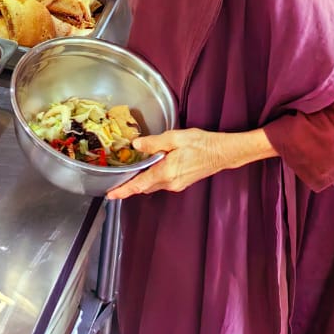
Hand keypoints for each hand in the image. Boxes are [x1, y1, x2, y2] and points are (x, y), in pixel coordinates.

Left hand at [106, 128, 228, 199]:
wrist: (222, 153)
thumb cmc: (202, 144)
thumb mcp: (175, 138)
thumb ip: (154, 143)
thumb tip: (136, 145)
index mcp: (166, 172)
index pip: (139, 184)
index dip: (124, 190)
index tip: (111, 195)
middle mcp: (170, 182)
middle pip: (144, 186)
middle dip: (129, 185)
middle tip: (116, 182)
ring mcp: (177, 184)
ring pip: (152, 185)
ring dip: (141, 181)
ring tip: (129, 174)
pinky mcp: (182, 182)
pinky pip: (161, 183)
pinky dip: (151, 178)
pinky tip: (149, 169)